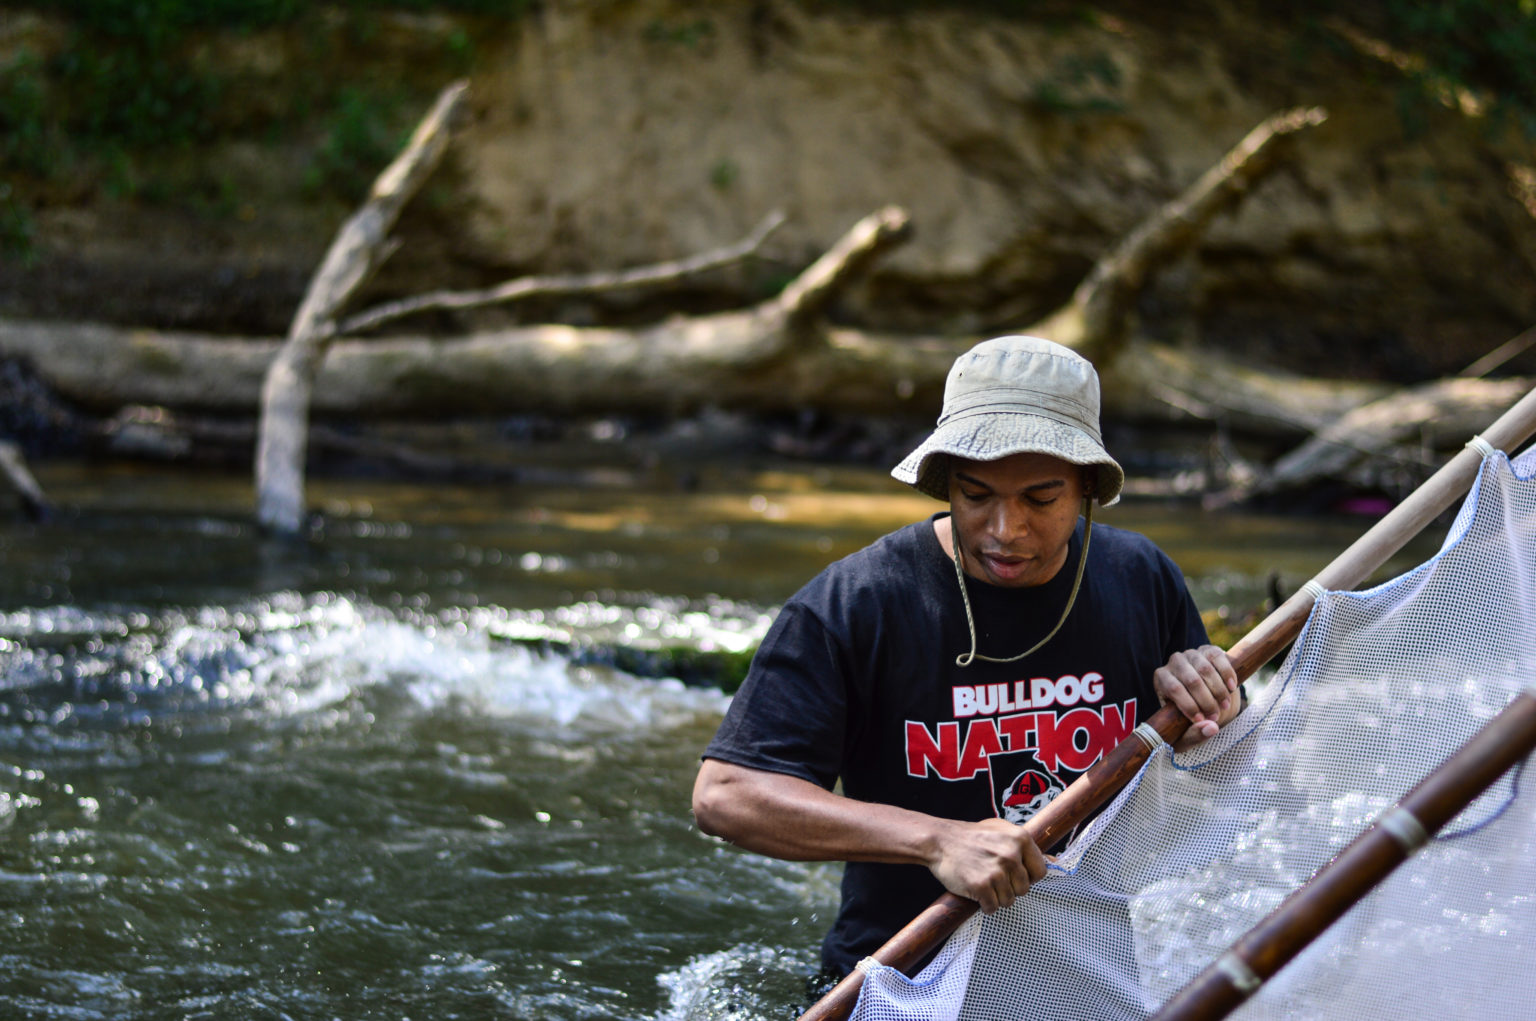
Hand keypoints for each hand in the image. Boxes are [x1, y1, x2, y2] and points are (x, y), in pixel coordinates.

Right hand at [927, 817, 1047, 912]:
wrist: (940, 841)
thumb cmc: (973, 837)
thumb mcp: (1002, 831)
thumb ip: (1028, 847)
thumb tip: (1057, 863)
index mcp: (1020, 839)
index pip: (1040, 872)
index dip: (1027, 876)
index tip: (1013, 873)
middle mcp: (1011, 854)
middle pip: (1024, 889)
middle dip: (1010, 887)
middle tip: (993, 876)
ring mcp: (996, 871)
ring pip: (1009, 901)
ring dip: (996, 897)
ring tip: (983, 881)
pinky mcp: (981, 886)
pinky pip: (992, 907)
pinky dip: (984, 904)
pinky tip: (975, 890)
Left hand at [1154, 645, 1239, 745]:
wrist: (1205, 702)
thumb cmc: (1189, 720)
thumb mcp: (1186, 733)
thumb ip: (1195, 734)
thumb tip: (1211, 728)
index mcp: (1161, 679)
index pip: (1174, 689)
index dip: (1189, 705)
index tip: (1201, 720)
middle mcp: (1174, 662)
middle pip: (1191, 679)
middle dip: (1206, 701)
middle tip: (1215, 716)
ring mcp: (1192, 654)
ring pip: (1205, 669)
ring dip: (1218, 690)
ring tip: (1224, 706)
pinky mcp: (1209, 650)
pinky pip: (1219, 657)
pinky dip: (1227, 673)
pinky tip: (1232, 688)